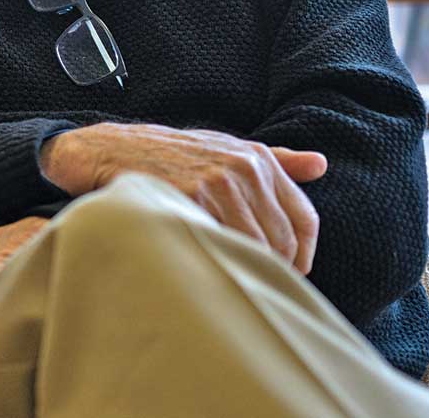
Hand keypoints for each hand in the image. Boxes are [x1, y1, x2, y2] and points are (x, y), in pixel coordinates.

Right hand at [40, 122, 327, 272]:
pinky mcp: (189, 196)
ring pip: (252, 246)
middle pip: (281, 238)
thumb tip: (320, 164)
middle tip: (251, 281)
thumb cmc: (170, 155)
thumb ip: (276, 159)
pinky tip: (204, 263)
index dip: (303, 253)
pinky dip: (216, 260)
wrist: (109, 149)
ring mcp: (216, 182)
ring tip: (227, 277)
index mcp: (259, 158)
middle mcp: (243, 168)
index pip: (304, 218)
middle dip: (273, 267)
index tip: (289, 271)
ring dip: (243, 268)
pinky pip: (218, 243)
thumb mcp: (224, 147)